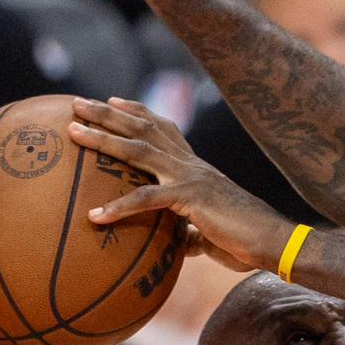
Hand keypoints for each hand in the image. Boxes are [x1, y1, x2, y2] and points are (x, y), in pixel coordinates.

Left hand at [72, 98, 291, 272]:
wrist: (270, 242)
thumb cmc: (243, 239)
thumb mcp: (207, 231)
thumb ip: (187, 231)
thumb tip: (177, 244)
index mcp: (194, 167)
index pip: (163, 127)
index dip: (137, 111)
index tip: (111, 101)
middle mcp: (190, 164)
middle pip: (144, 127)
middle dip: (107, 113)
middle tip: (76, 103)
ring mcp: (190, 177)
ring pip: (139, 149)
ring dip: (103, 138)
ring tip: (73, 131)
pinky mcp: (191, 198)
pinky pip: (147, 200)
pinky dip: (119, 207)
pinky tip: (95, 216)